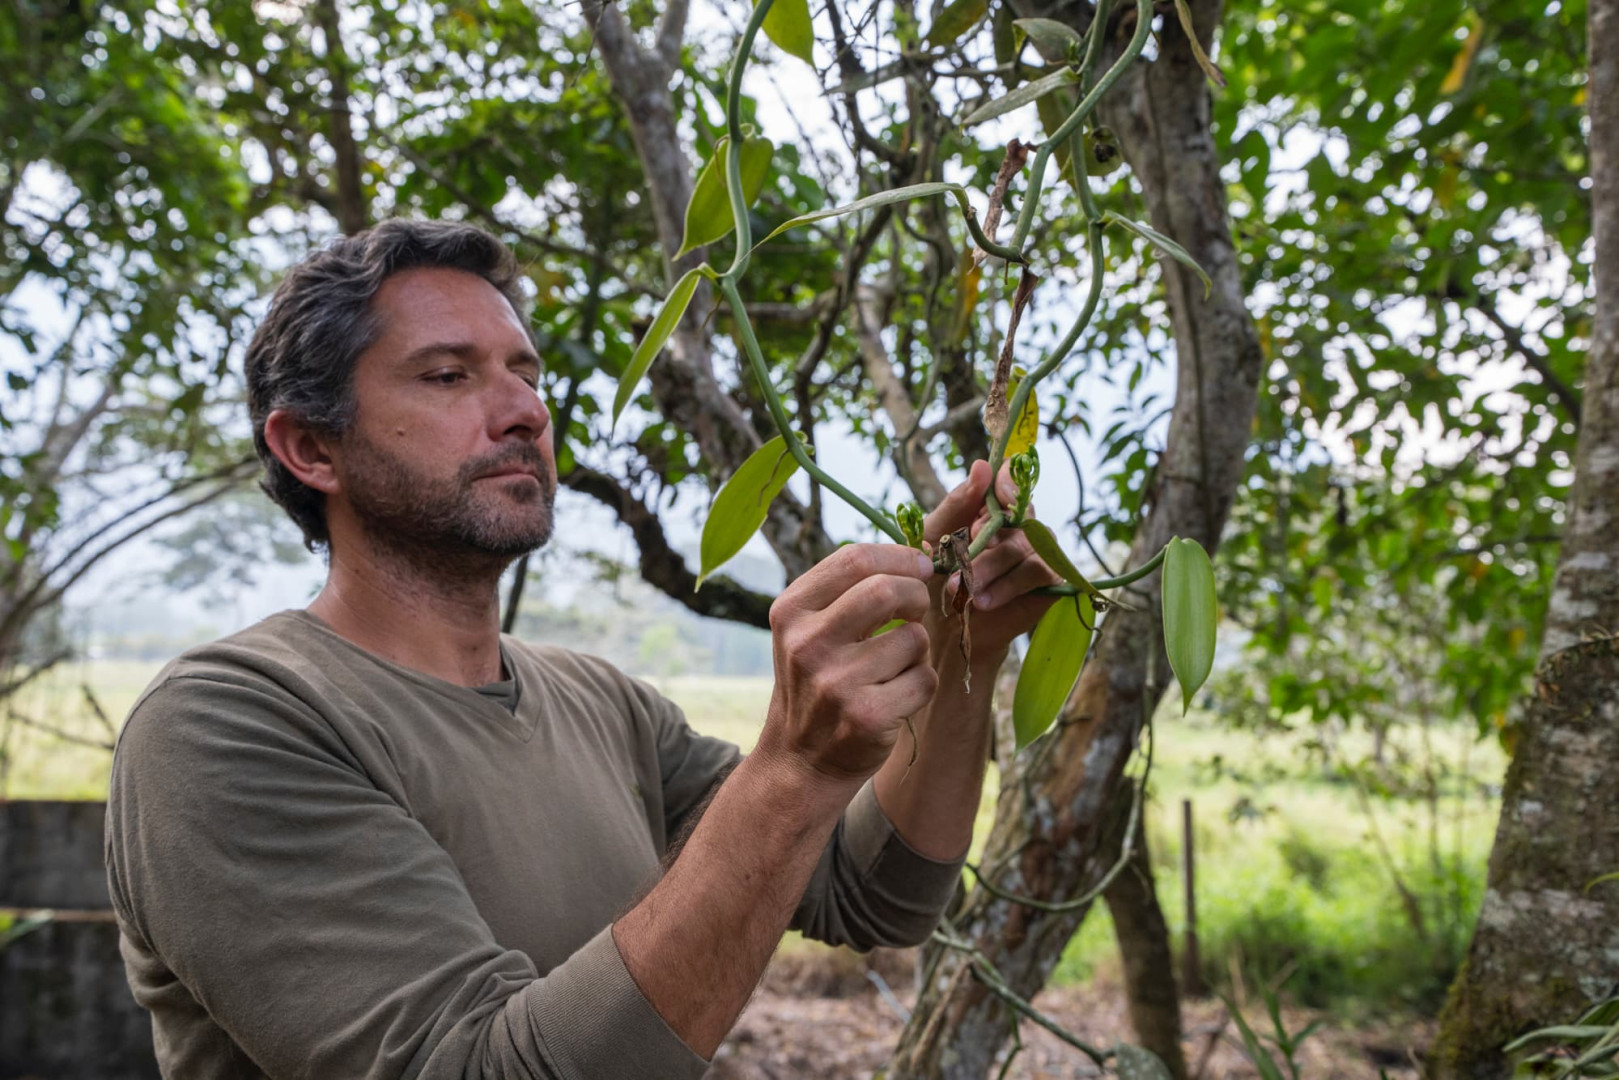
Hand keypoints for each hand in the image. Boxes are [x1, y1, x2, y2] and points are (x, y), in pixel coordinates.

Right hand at [757, 544, 939, 782]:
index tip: (921, 564)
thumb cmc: (817, 680)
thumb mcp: (810, 629)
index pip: (854, 559)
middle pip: (886, 590)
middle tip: (916, 609)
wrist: (800, 759)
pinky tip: (895, 697)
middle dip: (916, 595)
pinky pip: (924, 679)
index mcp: (790, 612)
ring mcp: (836, 683)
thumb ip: (849, 591)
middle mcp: (807, 644)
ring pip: (914, 638)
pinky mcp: (867, 716)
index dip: (899, 556)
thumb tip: (920, 553)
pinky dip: (921, 684)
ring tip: (893, 666)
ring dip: (917, 649)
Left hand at [922, 460, 1062, 672]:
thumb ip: (956, 503)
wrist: (944, 631)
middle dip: (982, 540)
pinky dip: (1008, 586)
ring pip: (1022, 546)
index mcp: (992, 508)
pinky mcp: (1048, 580)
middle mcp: (1020, 525)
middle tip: (957, 565)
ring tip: (964, 594)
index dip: (1009, 482)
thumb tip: (982, 466)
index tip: (1000, 495)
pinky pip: (1037, 570)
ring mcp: (1037, 551)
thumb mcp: (935, 537)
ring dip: (988, 570)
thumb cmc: (936, 578)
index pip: (1012, 478)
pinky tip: (983, 601)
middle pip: (1015, 514)